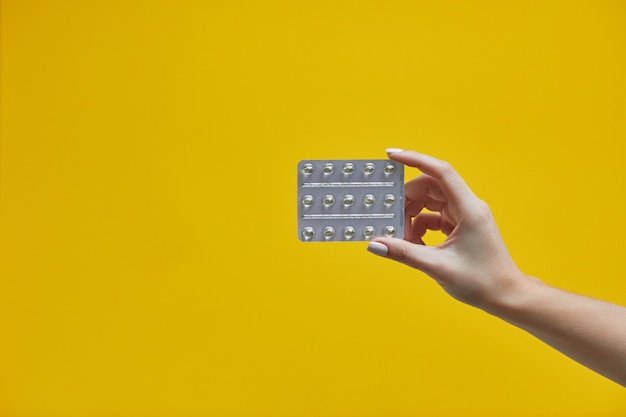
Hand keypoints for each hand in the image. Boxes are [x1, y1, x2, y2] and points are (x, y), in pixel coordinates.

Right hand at [367, 149, 530, 309]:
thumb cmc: (482, 282)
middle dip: (406, 201)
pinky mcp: (461, 225)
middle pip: (429, 187)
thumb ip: (404, 253)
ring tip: (403, 238)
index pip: (440, 172)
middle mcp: (468, 206)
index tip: (391, 155)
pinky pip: (434, 216)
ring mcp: (465, 215)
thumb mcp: (437, 267)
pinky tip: (414, 244)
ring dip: (412, 216)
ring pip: (430, 202)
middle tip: (390, 220)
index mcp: (469, 209)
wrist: (506, 296)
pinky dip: (420, 226)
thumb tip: (375, 244)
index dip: (415, 159)